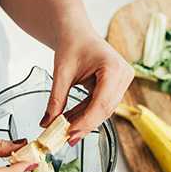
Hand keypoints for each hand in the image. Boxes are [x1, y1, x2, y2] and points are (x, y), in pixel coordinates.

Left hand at [41, 30, 133, 144]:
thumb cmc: (71, 44)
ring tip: (65, 130)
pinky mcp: (117, 86)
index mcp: (113, 68)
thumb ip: (56, 100)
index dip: (86, 122)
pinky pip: (102, 105)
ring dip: (85, 121)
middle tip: (66, 139)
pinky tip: (71, 121)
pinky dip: (86, 113)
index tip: (70, 134)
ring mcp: (123, 81)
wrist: (76, 32)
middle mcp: (123, 75)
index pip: (101, 103)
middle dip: (85, 125)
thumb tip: (47, 124)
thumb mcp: (61, 73)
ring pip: (104, 110)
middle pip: (105, 109)